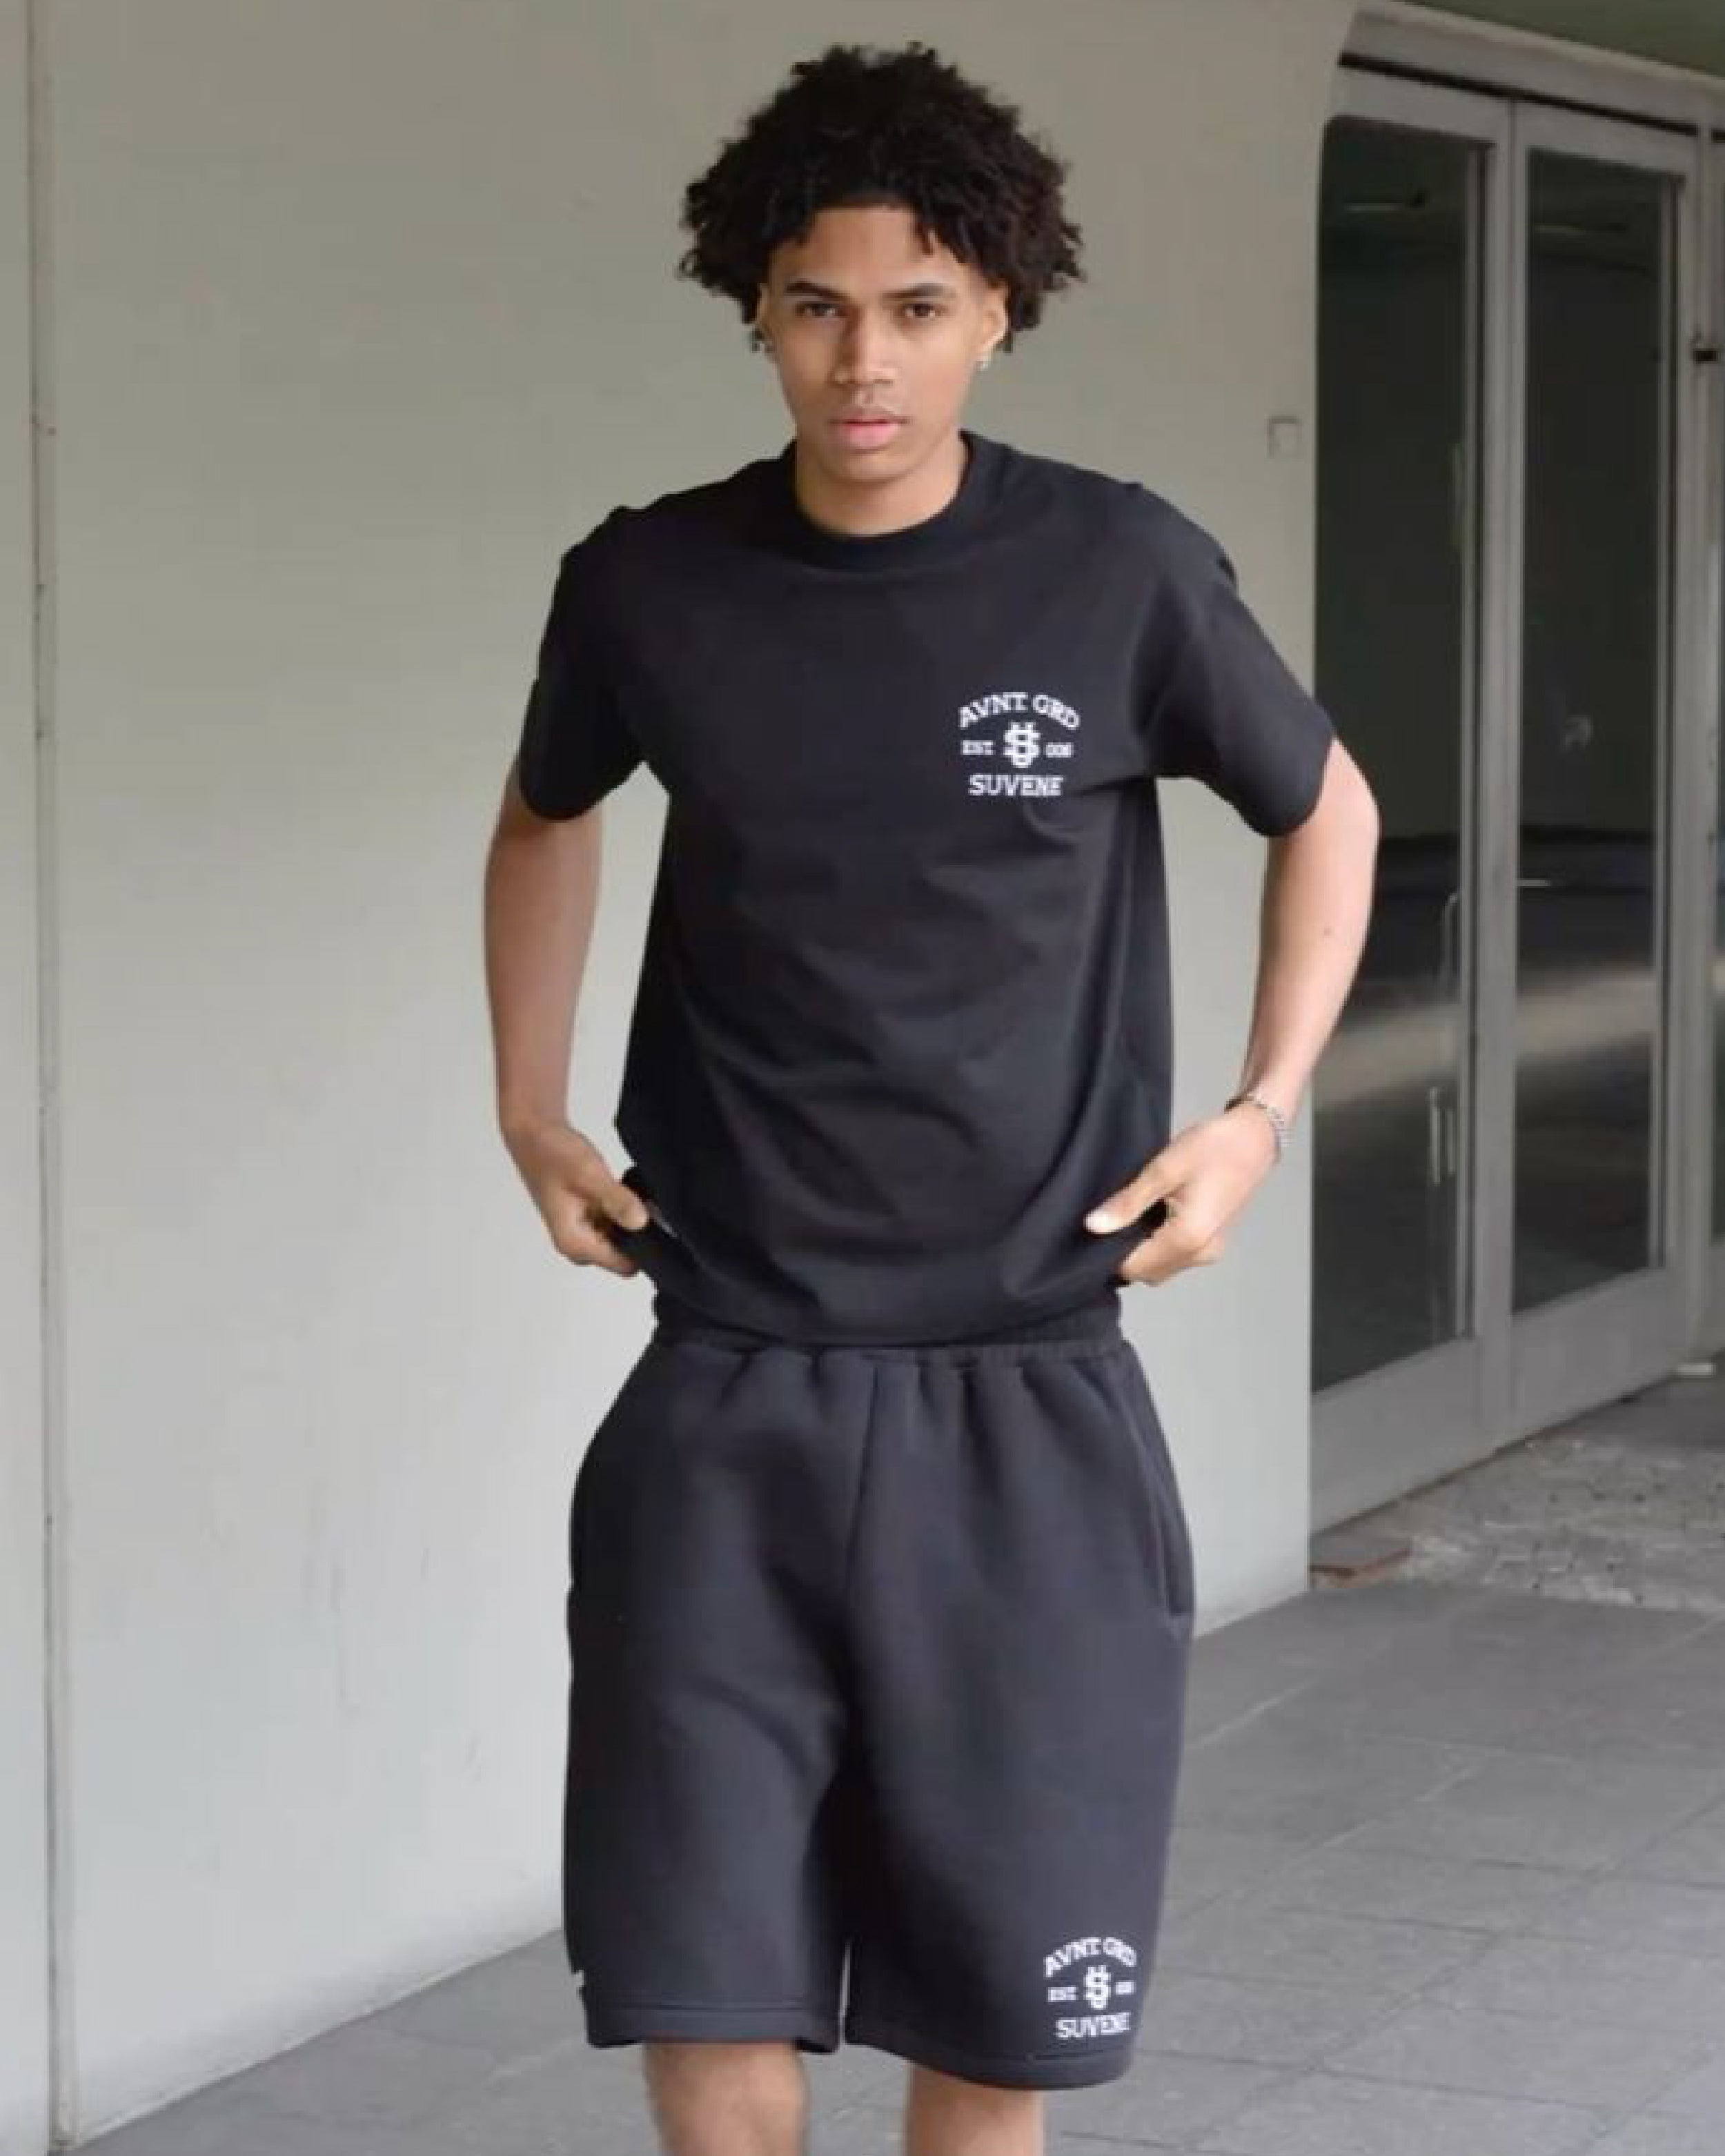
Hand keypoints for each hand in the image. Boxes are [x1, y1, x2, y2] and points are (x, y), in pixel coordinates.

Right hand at [501, 1116, 651, 1276]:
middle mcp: (576, 1244)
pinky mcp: (585, 1218)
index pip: (624, 1266)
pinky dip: (621, 1208)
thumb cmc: (551, 1153)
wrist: (533, 1134)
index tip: (652, 1223)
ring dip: (628, 1217)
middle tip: (638, 1201)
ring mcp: (581, 1232)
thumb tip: (641, 1222)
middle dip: (636, 1230)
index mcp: (574, 1243)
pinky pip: (614, 1222)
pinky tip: (619, 1189)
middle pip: (624, 1252)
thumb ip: (617, 1201)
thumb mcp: (590, 1175)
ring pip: (621, 1236)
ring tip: (625, 1191)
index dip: (644, 1247)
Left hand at [1084, 1104, 1278, 1286]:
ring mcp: (1210, 1251)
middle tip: (1116, 1216)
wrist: (1254, 1138)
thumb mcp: (1163, 1170)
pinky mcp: (1213, 1242)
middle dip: (1126, 1252)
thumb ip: (1128, 1202)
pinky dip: (1159, 1244)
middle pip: (1147, 1272)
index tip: (1100, 1225)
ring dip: (1143, 1249)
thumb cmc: (1212, 1148)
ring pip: (1161, 1267)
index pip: (1132, 1268)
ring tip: (1134, 1213)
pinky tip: (1153, 1215)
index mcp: (1187, 1240)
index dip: (1110, 1251)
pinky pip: (1176, 1256)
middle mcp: (1200, 1255)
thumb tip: (1093, 1226)